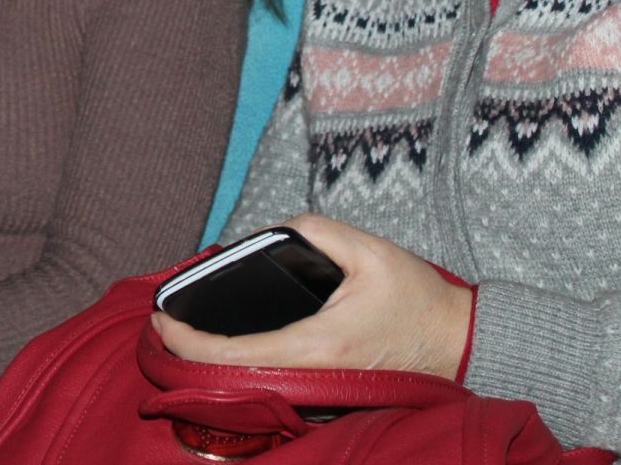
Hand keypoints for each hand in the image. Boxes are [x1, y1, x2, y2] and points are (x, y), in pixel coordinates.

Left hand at [150, 214, 473, 380]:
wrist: (459, 340)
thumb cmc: (418, 298)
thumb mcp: (367, 250)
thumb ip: (313, 230)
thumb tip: (272, 231)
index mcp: (317, 344)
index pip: (235, 354)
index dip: (190, 343)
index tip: (161, 323)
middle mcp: (314, 376)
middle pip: (235, 374)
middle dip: (191, 352)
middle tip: (161, 324)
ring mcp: (321, 389)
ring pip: (253, 381)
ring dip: (215, 359)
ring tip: (184, 329)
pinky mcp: (327, 388)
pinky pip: (274, 380)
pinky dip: (243, 363)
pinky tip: (226, 341)